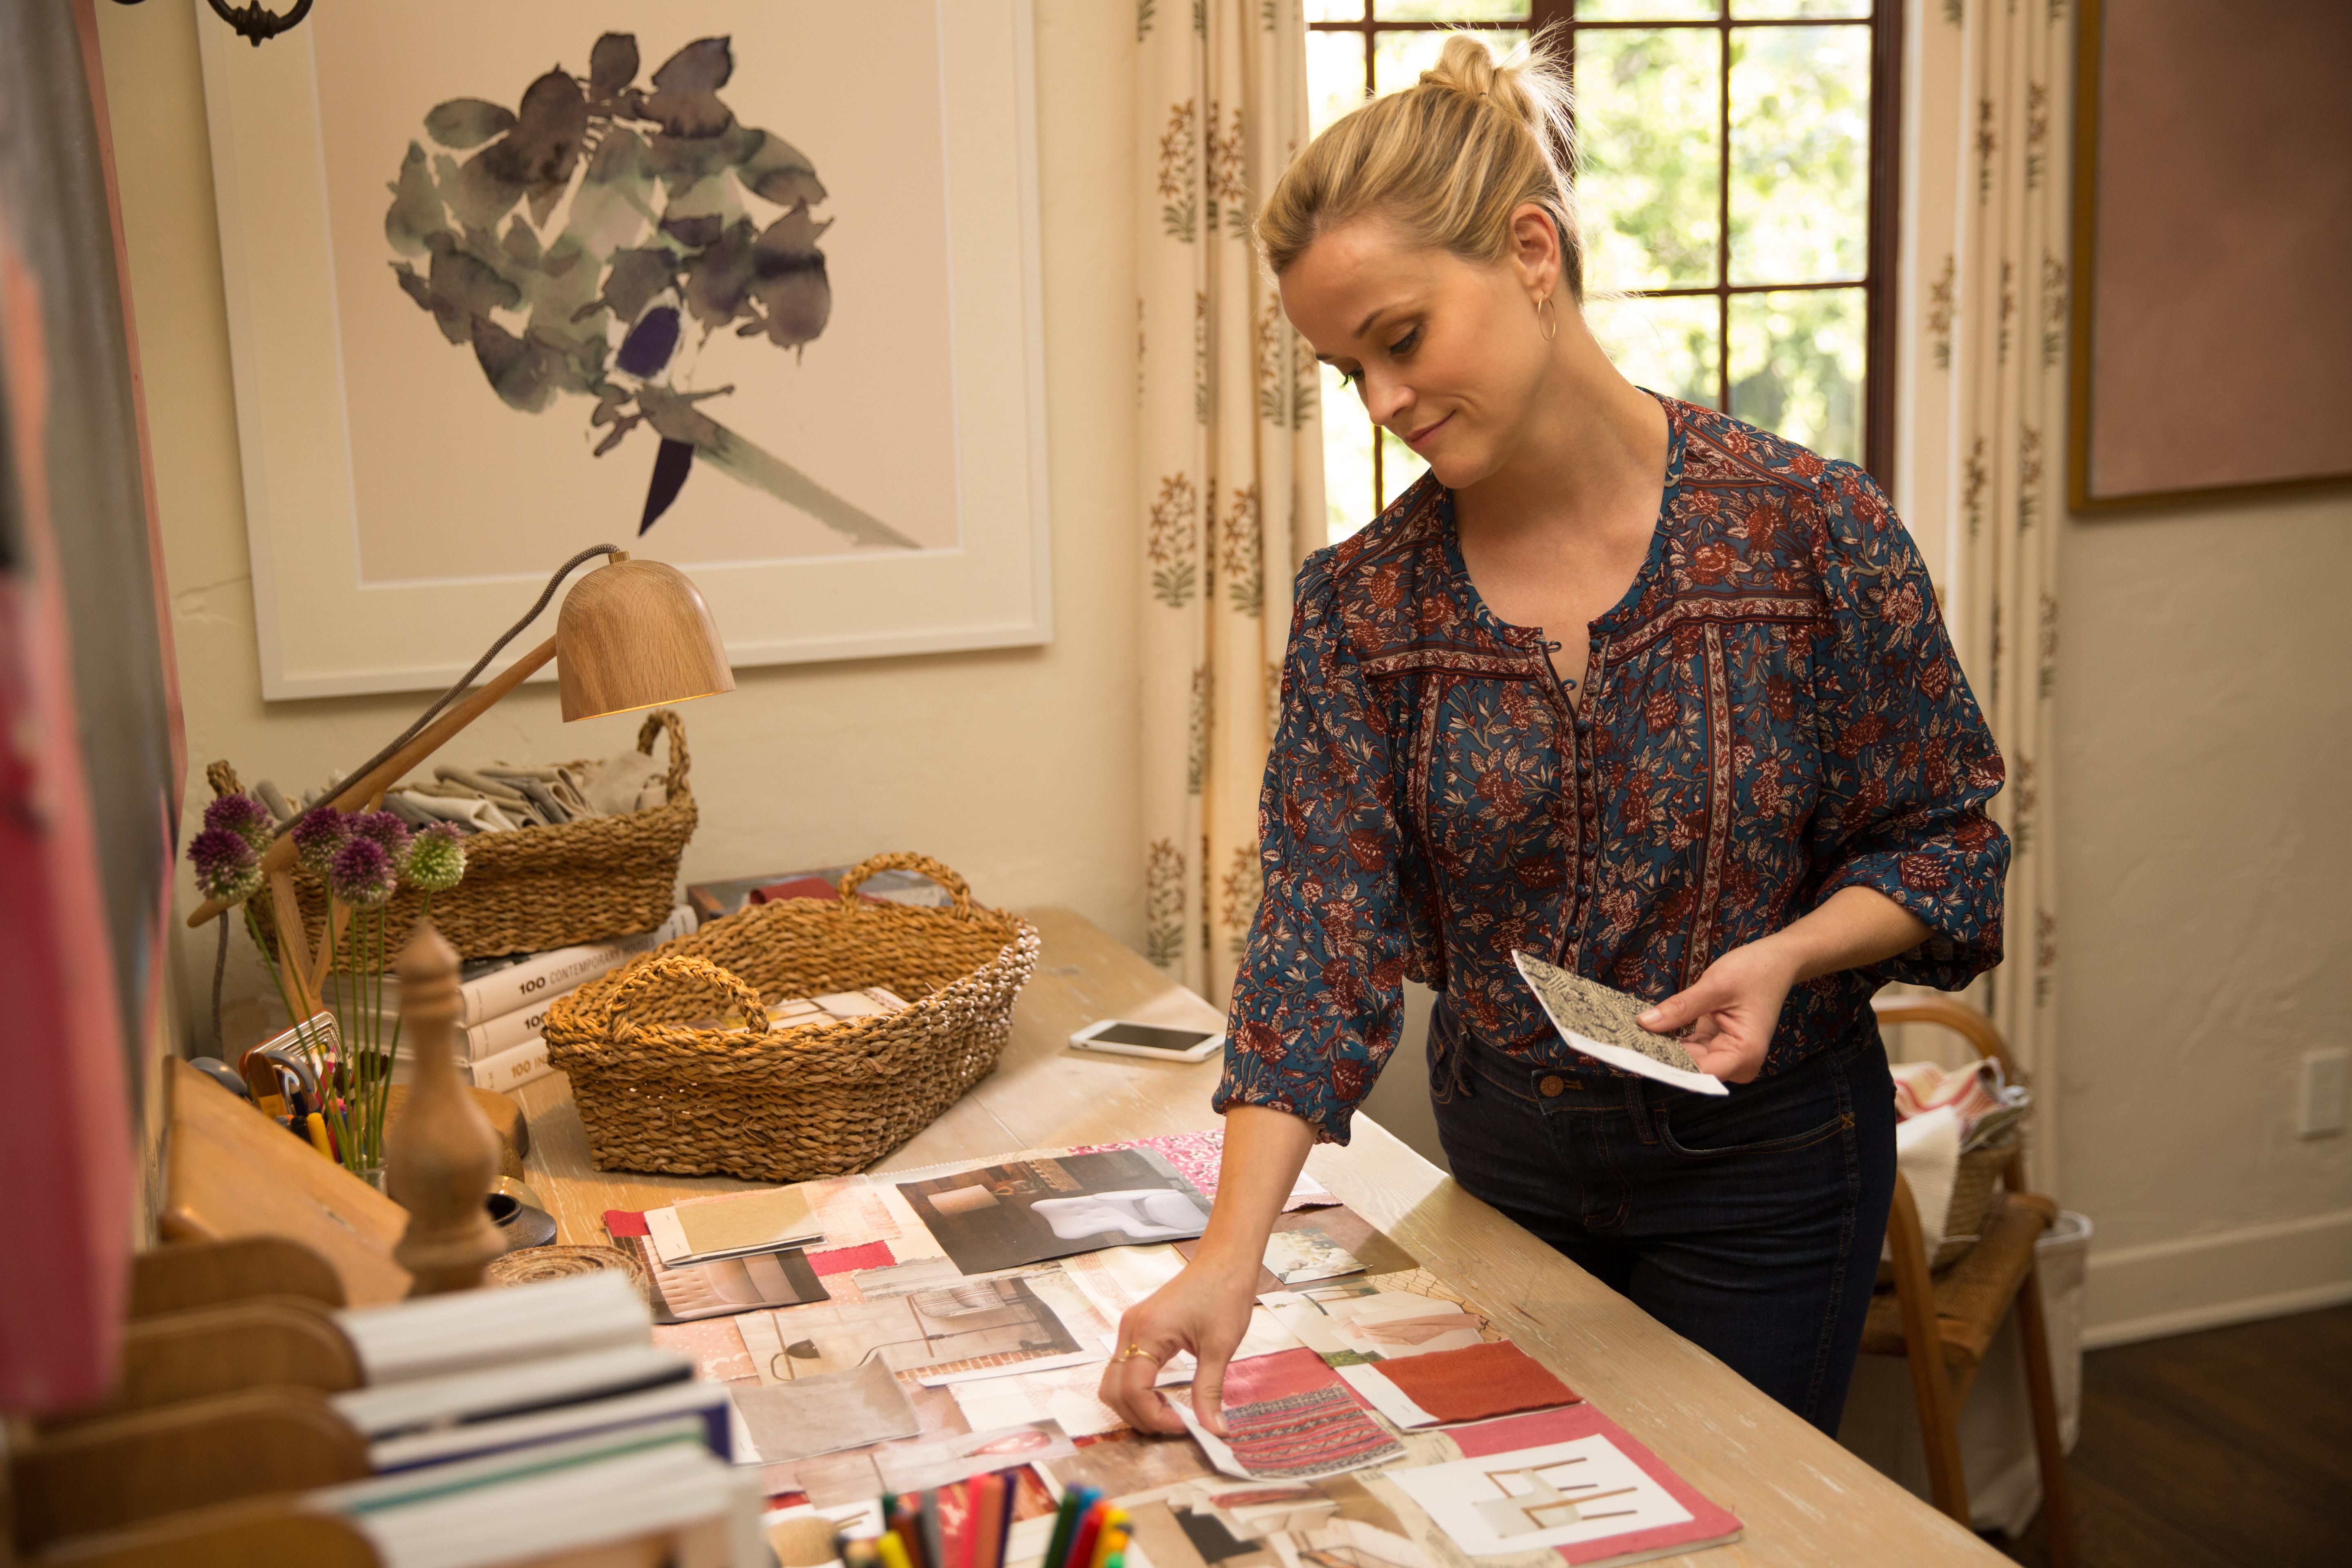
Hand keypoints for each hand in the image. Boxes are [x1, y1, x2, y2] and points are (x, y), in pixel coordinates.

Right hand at [1097, 1256, 1257, 1435]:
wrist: (1225, 1261)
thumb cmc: (1224, 1294)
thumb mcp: (1220, 1347)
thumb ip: (1209, 1391)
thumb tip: (1215, 1432)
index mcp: (1147, 1331)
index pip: (1132, 1390)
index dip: (1154, 1417)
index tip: (1184, 1426)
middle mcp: (1130, 1330)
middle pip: (1113, 1390)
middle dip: (1139, 1416)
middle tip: (1175, 1426)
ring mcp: (1131, 1328)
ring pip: (1113, 1382)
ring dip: (1134, 1405)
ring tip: (1169, 1413)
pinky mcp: (1138, 1329)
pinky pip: (1125, 1368)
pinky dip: (1137, 1390)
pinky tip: (1164, 1396)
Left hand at [1636, 937, 1799, 1084]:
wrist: (1777, 961)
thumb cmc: (1755, 971)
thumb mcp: (1715, 986)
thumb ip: (1681, 1007)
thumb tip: (1644, 1024)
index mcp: (1745, 1054)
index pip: (1699, 1073)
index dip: (1665, 1067)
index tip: (1634, 1059)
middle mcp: (1738, 1062)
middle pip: (1691, 1068)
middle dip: (1659, 1056)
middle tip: (1621, 1045)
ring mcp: (1727, 1054)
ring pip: (1686, 1059)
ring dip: (1661, 1048)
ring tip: (1626, 1038)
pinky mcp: (1717, 1044)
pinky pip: (1689, 1047)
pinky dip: (1669, 1039)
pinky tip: (1645, 1031)